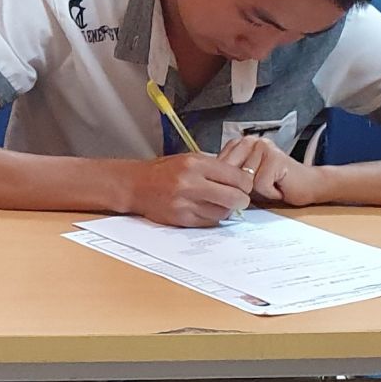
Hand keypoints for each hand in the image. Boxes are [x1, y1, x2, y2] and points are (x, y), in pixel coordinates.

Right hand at [126, 152, 252, 227]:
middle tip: (240, 198)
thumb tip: (242, 178)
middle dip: (242, 199)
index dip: (245, 183)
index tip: (244, 185)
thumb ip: (214, 167)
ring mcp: (185, 203)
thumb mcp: (189, 159)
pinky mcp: (182, 219)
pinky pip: (209, 222)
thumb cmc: (163, 171)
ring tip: (219, 202)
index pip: (236, 177)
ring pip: (223, 212)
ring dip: (226, 209)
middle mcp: (190, 183)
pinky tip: (206, 209)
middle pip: (234, 197)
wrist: (135, 185)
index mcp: (195, 164)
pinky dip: (212, 217)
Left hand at [222, 134, 332, 206]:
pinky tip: (279, 186)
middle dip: (243, 188)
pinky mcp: (275, 157)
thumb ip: (227, 178)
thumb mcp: (245, 181)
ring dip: (259, 191)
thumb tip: (205, 186)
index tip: (248, 185)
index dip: (230, 184)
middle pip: (229, 174)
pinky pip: (260, 185)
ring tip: (271, 184)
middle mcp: (249, 141)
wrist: (308, 186)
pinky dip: (270, 192)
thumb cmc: (275, 186)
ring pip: (245, 181)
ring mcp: (263, 146)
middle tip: (261, 186)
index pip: (217, 168)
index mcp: (238, 144)